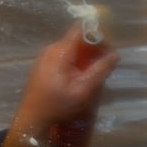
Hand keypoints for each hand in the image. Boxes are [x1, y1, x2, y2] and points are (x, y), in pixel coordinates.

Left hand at [3, 24, 119, 146]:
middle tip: (103, 66)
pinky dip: (75, 63)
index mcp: (60, 51)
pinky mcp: (44, 65)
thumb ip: (100, 71)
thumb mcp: (82, 90)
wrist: (31, 118)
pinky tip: (79, 78)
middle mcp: (51, 49)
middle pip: (78, 38)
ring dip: (85, 57)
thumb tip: (115, 55)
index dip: (98, 34)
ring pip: (72, 48)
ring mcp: (45, 56)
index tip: (106, 49)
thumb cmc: (56, 105)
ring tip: (91, 74)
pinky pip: (64, 56)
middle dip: (94, 49)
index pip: (82, 28)